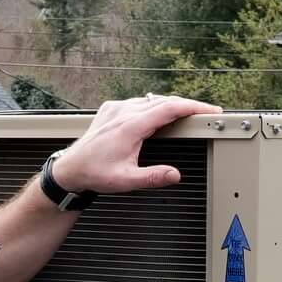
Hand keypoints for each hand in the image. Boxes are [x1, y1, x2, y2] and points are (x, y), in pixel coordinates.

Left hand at [51, 95, 214, 195]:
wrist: (70, 168)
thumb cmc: (94, 173)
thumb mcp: (125, 181)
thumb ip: (152, 177)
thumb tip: (175, 175)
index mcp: (130, 126)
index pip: (170, 108)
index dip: (194, 107)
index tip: (210, 111)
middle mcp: (124, 112)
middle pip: (164, 101)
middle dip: (188, 106)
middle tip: (206, 115)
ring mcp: (117, 108)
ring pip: (151, 99)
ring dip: (171, 105)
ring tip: (187, 115)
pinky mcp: (111, 109)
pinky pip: (138, 102)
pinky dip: (154, 105)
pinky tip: (160, 114)